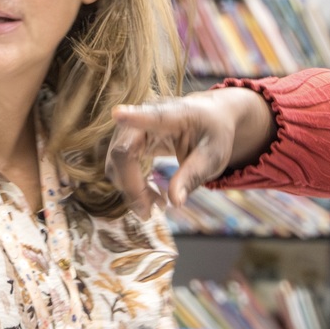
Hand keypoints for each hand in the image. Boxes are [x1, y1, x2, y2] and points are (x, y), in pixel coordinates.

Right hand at [107, 87, 274, 216]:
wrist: (211, 119)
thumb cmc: (213, 134)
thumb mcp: (213, 156)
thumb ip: (193, 176)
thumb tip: (174, 202)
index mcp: (174, 114)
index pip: (151, 117)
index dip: (133, 117)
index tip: (119, 114)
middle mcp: (146, 115)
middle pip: (122, 151)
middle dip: (131, 186)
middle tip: (148, 213)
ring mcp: (134, 127)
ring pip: (116, 162)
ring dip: (130, 189)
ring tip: (157, 205)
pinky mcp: (129, 139)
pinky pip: (119, 165)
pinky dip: (131, 185)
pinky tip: (151, 197)